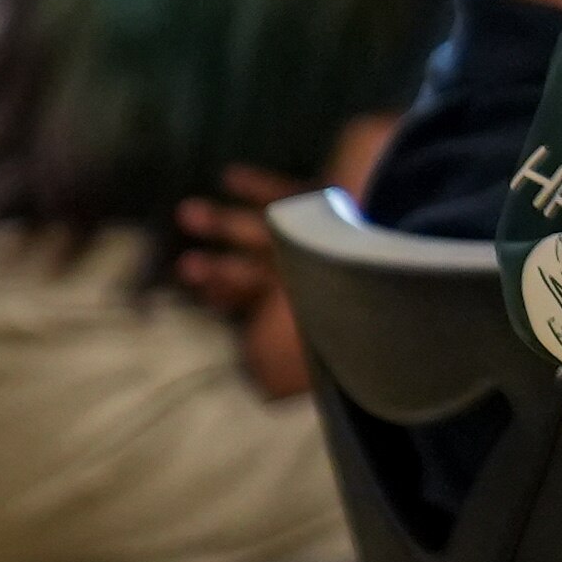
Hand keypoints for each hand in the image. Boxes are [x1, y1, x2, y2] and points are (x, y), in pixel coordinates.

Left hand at [175, 166, 313, 399]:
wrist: (376, 258)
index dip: (226, 295)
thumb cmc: (326, 313)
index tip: (200, 293)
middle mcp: (309, 274)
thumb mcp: (283, 365)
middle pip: (255, 269)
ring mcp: (318, 236)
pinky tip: (229, 176)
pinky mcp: (328, 201)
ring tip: (188, 213)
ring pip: (262, 230)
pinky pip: (286, 193)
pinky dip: (255, 187)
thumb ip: (267, 373)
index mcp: (302, 311)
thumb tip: (258, 385)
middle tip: (185, 264)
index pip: (258, 304)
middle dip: (218, 267)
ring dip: (223, 224)